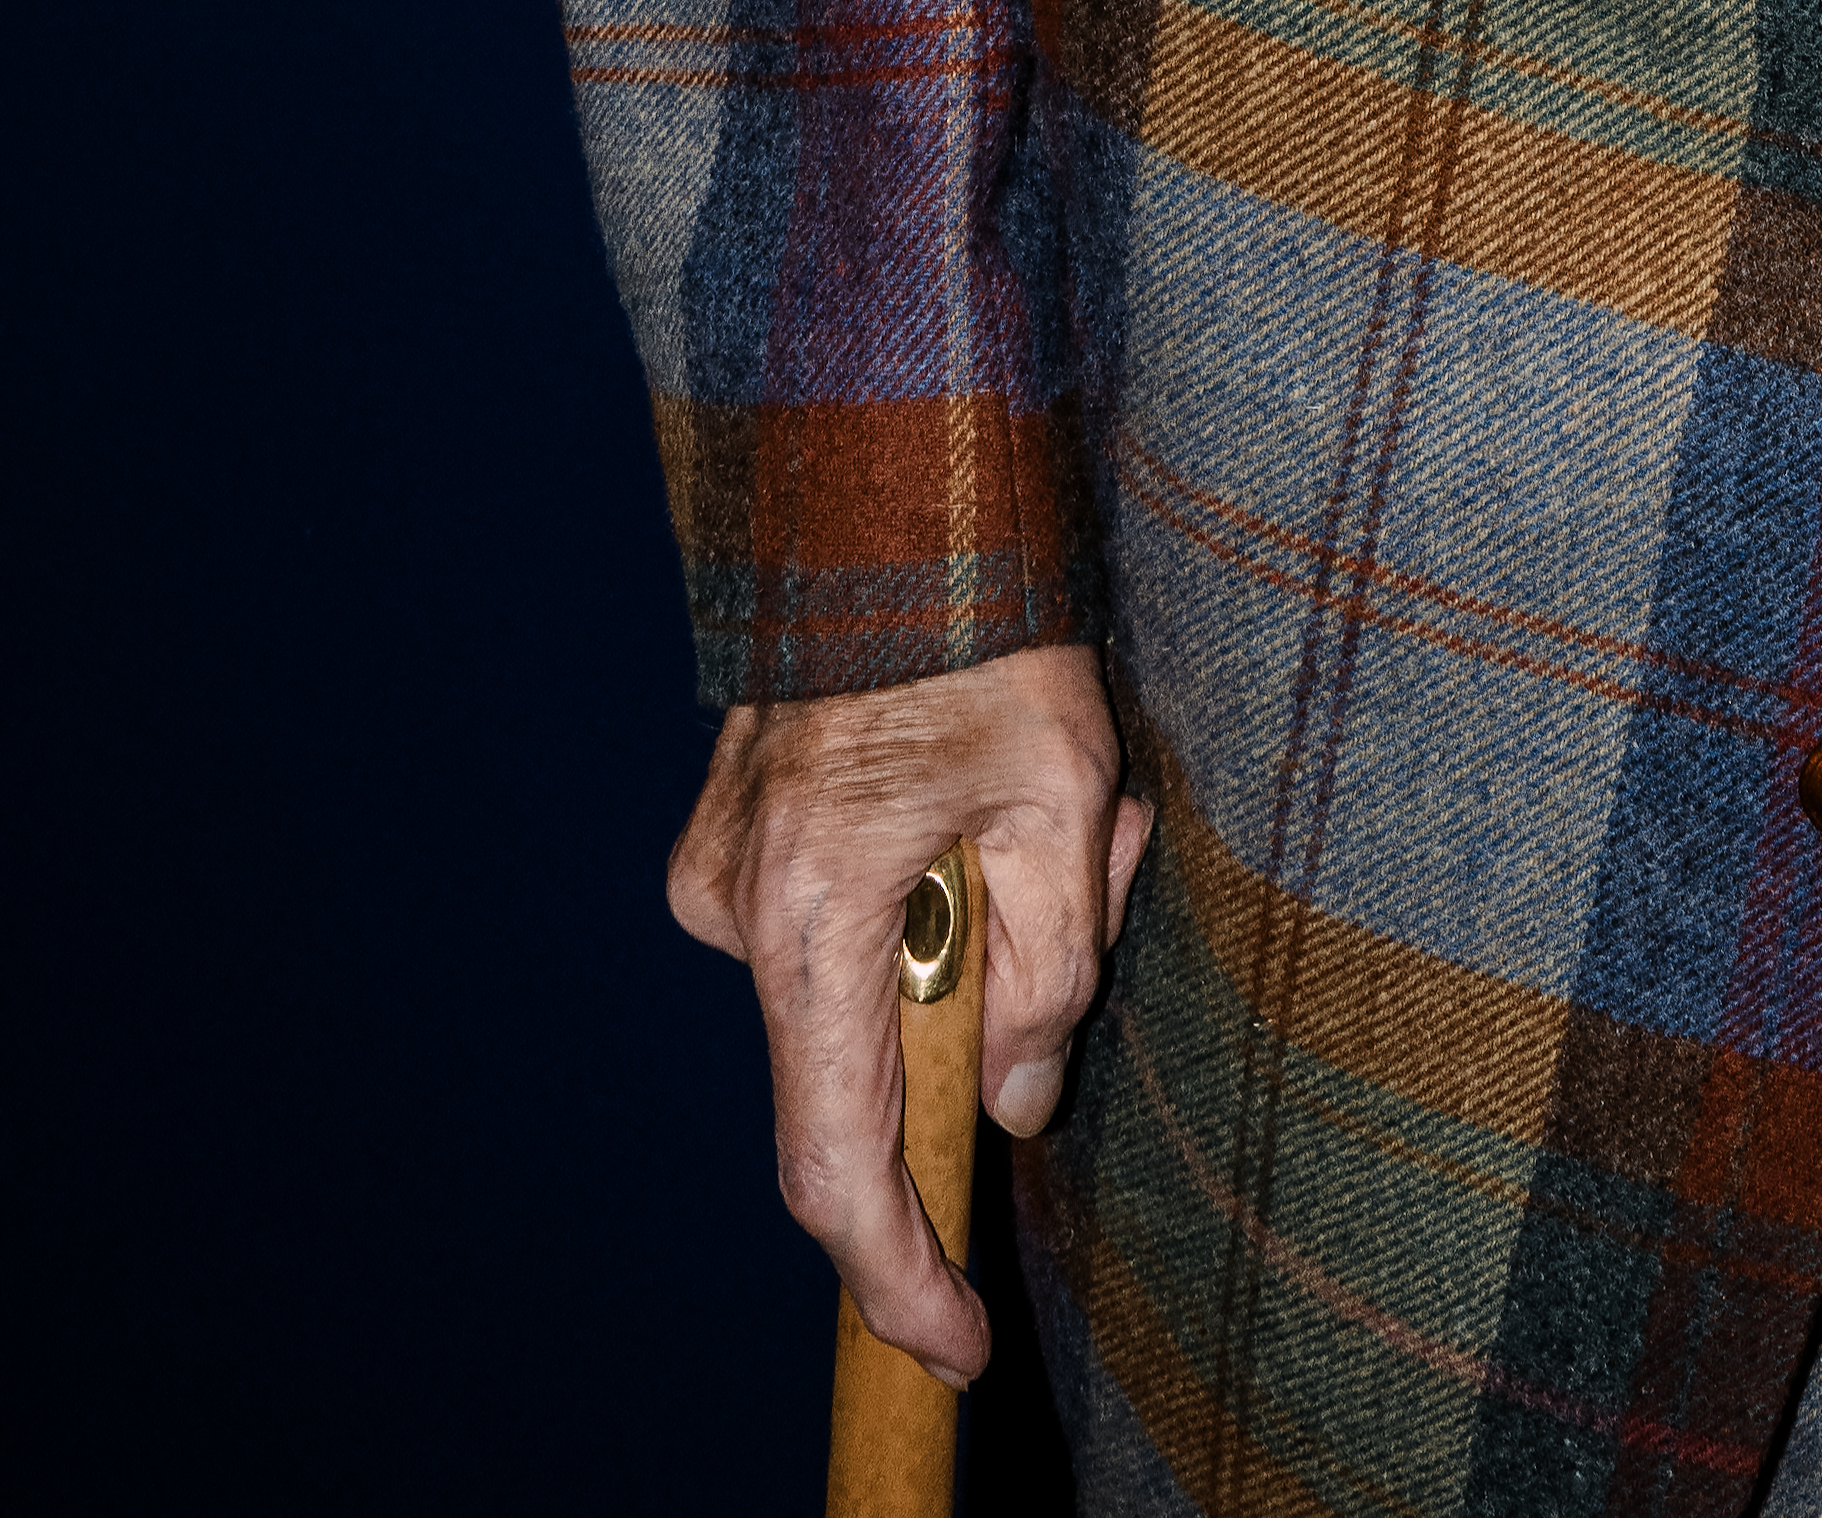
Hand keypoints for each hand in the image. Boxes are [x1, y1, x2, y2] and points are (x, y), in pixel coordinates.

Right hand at [668, 639, 1152, 1380]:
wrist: (887, 493)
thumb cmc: (985, 631)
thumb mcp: (1066, 795)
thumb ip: (1048, 968)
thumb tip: (1014, 1105)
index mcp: (813, 912)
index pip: (834, 1162)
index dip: (894, 1273)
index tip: (949, 1348)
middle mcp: (738, 910)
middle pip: (863, 1065)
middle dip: (989, 1015)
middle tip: (1082, 873)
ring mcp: (720, 875)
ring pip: (861, 990)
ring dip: (971, 938)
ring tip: (1051, 807)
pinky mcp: (728, 846)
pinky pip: (834, 932)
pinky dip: (924, 899)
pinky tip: (984, 796)